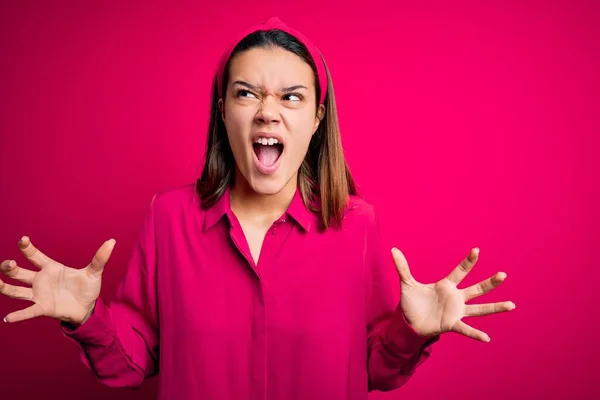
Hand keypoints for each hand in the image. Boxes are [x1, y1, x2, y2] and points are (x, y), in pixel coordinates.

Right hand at [1, 236, 115, 324]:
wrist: (88, 308)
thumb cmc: (87, 288)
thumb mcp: (95, 272)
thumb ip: (100, 258)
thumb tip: (112, 241)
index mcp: (51, 268)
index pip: (35, 256)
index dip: (27, 248)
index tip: (23, 240)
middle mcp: (41, 280)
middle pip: (19, 272)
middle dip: (10, 268)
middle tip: (8, 264)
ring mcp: (39, 294)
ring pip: (16, 291)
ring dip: (5, 287)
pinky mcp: (42, 308)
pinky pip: (27, 311)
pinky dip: (18, 315)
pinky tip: (8, 318)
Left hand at [392, 247, 514, 341]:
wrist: (409, 323)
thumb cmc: (412, 302)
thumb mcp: (407, 284)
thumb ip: (402, 267)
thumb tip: (393, 249)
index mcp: (446, 285)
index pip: (460, 271)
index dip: (468, 262)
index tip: (477, 250)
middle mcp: (455, 298)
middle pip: (476, 289)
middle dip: (489, 283)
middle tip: (503, 275)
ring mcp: (456, 311)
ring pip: (479, 309)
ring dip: (495, 307)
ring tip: (512, 305)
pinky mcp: (451, 324)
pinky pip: (466, 329)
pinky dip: (475, 334)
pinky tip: (487, 338)